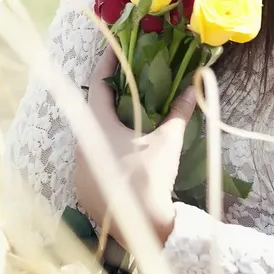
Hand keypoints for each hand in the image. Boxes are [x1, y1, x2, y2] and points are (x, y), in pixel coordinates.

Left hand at [73, 48, 198, 249]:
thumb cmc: (151, 179)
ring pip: (91, 135)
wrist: (142, 227)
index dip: (107, 63)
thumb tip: (194, 87)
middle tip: (127, 79)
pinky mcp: (82, 185)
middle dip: (110, 94)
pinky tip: (123, 150)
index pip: (98, 84)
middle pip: (92, 109)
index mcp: (97, 125)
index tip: (113, 46)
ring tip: (128, 113)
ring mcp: (79, 166)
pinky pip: (92, 158)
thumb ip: (178, 112)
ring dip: (108, 123)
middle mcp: (81, 142)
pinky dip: (105, 148)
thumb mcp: (167, 142)